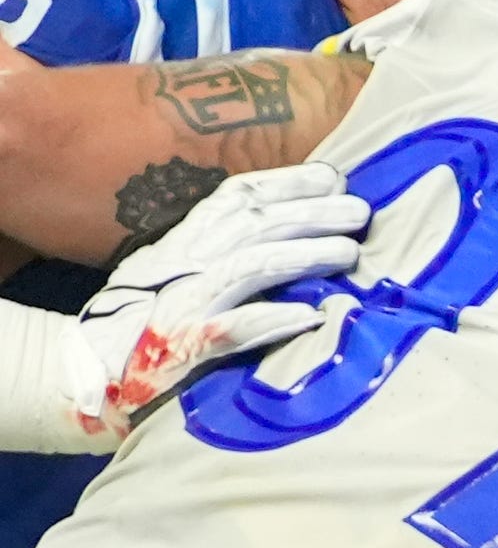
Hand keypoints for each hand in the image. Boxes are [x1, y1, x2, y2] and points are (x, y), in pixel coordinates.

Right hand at [79, 158, 365, 436]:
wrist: (87, 372)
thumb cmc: (142, 322)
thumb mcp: (175, 275)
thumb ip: (223, 254)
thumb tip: (287, 234)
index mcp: (182, 244)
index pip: (235, 199)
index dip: (284, 182)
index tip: (331, 175)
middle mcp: (182, 264)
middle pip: (252, 226)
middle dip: (309, 212)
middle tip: (360, 209)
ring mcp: (182, 303)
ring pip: (249, 267)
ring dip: (302, 256)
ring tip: (349, 253)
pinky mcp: (184, 346)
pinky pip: (232, 329)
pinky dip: (271, 319)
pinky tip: (310, 316)